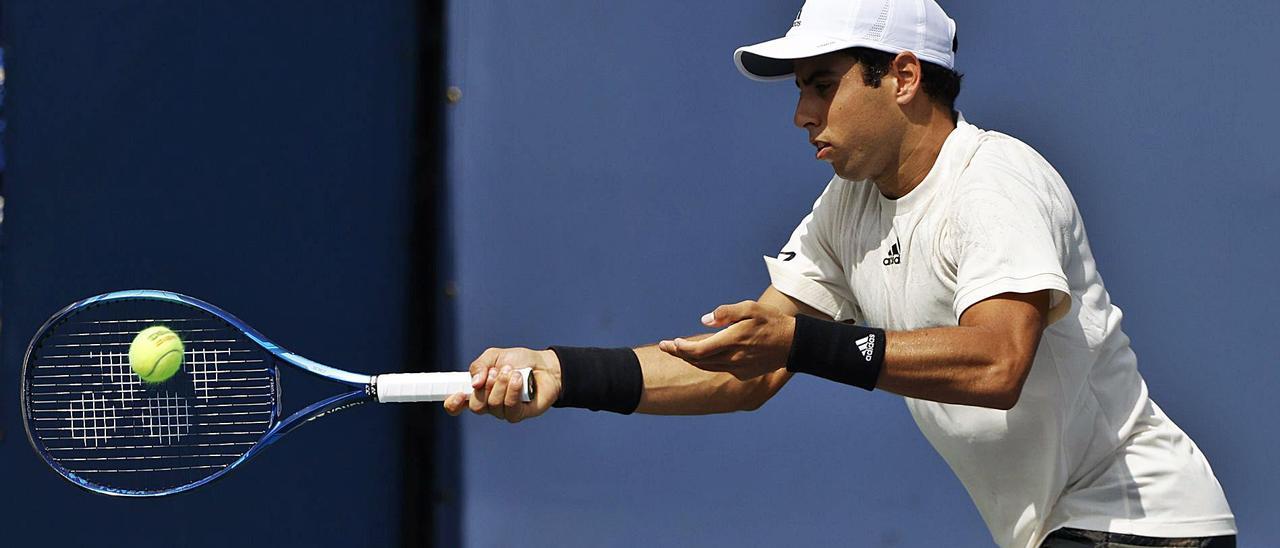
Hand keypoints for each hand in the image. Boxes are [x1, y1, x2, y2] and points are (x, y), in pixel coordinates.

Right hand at [443, 347, 561, 422]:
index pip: (457, 405)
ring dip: (501, 384)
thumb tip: (473, 383)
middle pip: (476, 407)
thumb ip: (479, 366)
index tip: (459, 394)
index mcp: (478, 390)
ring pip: (493, 405)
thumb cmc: (519, 361)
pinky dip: (513, 390)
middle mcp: (488, 404)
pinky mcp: (518, 414)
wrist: (545, 365)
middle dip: (486, 386)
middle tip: (497, 371)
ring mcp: (503, 411)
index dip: (453, 404)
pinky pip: (510, 407)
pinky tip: (518, 379)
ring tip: (512, 372)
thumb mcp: (494, 356)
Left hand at [657, 300, 795, 379]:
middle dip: (679, 353)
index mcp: (733, 341)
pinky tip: (703, 355)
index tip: (669, 342)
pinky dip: (707, 362)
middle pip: (698, 360)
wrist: (794, 343)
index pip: (698, 350)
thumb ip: (726, 313)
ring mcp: (738, 368)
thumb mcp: (750, 308)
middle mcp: (733, 358)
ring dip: (691, 359)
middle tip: (665, 346)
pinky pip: (719, 368)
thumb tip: (704, 320)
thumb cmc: (772, 321)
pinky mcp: (743, 373)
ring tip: (678, 351)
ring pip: (707, 367)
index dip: (680, 349)